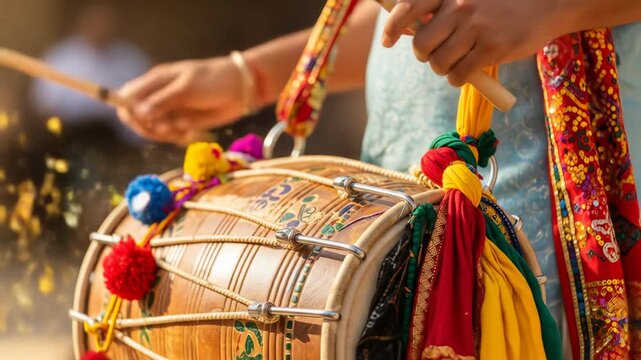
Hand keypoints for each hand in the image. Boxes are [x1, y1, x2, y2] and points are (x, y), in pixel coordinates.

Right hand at [117, 57, 248, 143]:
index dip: (127, 110)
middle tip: (168, 128)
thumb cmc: (213, 80)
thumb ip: (162, 100)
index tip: (140, 120)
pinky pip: (170, 135)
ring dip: (164, 133)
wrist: (241, 90)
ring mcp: (170, 111)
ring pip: (153, 129)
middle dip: (148, 127)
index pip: (127, 96)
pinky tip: (190, 131)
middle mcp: (158, 97)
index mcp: (155, 81)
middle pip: (136, 118)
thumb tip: (137, 112)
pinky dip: (177, 137)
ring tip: (183, 128)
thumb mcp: (187, 88)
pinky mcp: (182, 123)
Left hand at [381, 0, 567, 85]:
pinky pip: (458, 75)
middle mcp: (460, 5)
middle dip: (424, 56)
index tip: (387, 41)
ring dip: (442, 69)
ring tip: (455, 63)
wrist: (549, 3)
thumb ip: (442, 8)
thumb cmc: (502, 3)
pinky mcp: (492, 48)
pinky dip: (457, 79)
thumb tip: (409, 29)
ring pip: (438, 63)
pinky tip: (466, 73)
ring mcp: (476, 27)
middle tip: (436, 55)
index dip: (392, 27)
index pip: (408, 8)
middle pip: (420, 45)